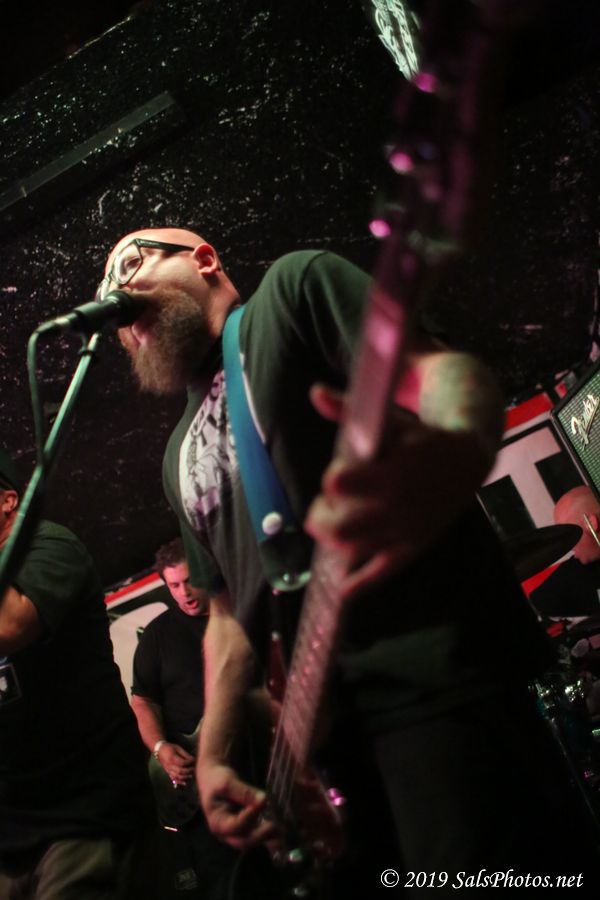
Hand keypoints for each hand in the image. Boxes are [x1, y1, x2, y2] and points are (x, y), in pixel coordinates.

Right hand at [157, 742, 194, 785]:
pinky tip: (184, 782)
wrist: (159, 750)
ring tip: (191, 775)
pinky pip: (173, 779)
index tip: (194, 760)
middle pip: (180, 771)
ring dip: (185, 777)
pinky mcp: (167, 772)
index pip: (182, 763)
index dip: (189, 762)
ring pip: (177, 776)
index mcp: (172, 758)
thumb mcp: (177, 748)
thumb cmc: (169, 747)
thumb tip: (192, 759)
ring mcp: (168, 770)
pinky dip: (179, 782)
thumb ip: (185, 754)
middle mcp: (169, 765)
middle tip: (193, 768)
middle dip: (188, 771)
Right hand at [197, 761, 275, 849]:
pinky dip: (270, 834)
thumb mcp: (227, 782)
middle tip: (275, 825)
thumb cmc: (217, 780)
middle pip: (244, 842)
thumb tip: (263, 800)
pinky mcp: (247, 829)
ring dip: (268, 837)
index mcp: (217, 823)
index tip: (263, 802)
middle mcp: (226, 833)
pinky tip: (282, 829)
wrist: (214, 779)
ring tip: (282, 829)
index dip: (250, 816)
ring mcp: (237, 833)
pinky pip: (259, 835)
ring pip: (254, 841)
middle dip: (261, 836)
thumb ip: (244, 793)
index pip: (235, 826)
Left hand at [305, 383, 489, 598]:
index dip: (333, 481)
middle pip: (338, 527)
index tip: (337, 476)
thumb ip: (349, 410)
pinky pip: (382, 573)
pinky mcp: (411, 547)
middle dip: (323, 517)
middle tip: (328, 504)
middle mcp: (395, 505)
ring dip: (334, 541)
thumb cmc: (419, 437)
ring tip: (336, 524)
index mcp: (389, 471)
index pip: (339, 483)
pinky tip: (342, 589)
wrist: (467, 459)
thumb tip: (315, 393)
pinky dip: (359, 585)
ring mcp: (403, 530)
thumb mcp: (388, 420)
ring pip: (352, 550)